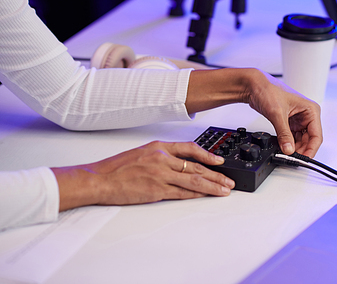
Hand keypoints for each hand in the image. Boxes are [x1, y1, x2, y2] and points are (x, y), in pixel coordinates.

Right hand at [52, 142, 234, 211]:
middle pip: (196, 166)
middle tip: (229, 181)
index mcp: (159, 147)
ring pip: (193, 180)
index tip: (219, 161)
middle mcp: (162, 159)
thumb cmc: (117, 167)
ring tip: (224, 190)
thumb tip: (180, 163)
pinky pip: (182, 193)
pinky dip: (196, 194)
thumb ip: (161, 156)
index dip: (208, 155)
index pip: (190, 148)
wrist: (99, 179)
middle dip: (216, 174)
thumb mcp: (141, 152)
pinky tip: (206, 196)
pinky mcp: (156, 191)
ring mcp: (160, 175)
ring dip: (212, 186)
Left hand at [246, 70, 322, 157]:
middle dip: (301, 150)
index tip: (304, 159)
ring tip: (286, 154)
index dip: (311, 149)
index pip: (316, 135)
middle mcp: (307, 115)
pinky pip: (292, 137)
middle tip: (292, 158)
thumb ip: (284, 134)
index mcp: (311, 110)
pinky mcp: (289, 122)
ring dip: (294, 147)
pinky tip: (283, 147)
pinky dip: (288, 143)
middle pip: (309, 140)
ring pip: (300, 140)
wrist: (254, 86)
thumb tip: (289, 149)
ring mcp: (298, 119)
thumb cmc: (268, 90)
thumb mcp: (277, 114)